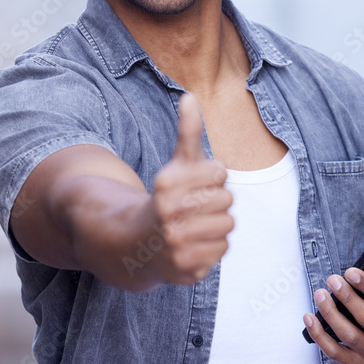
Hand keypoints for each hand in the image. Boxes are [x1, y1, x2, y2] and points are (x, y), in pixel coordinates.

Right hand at [146, 93, 233, 284]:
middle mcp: (167, 214)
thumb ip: (188, 132)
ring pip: (227, 226)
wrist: (136, 245)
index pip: (221, 173)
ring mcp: (175, 243)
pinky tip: (194, 245)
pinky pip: (222, 250)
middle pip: (227, 201)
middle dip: (216, 203)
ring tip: (195, 227)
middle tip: (194, 209)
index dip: (213, 178)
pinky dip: (213, 248)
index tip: (195, 184)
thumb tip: (190, 96)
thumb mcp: (177, 164)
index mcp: (166, 183)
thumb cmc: (167, 198)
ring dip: (216, 226)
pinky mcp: (184, 268)